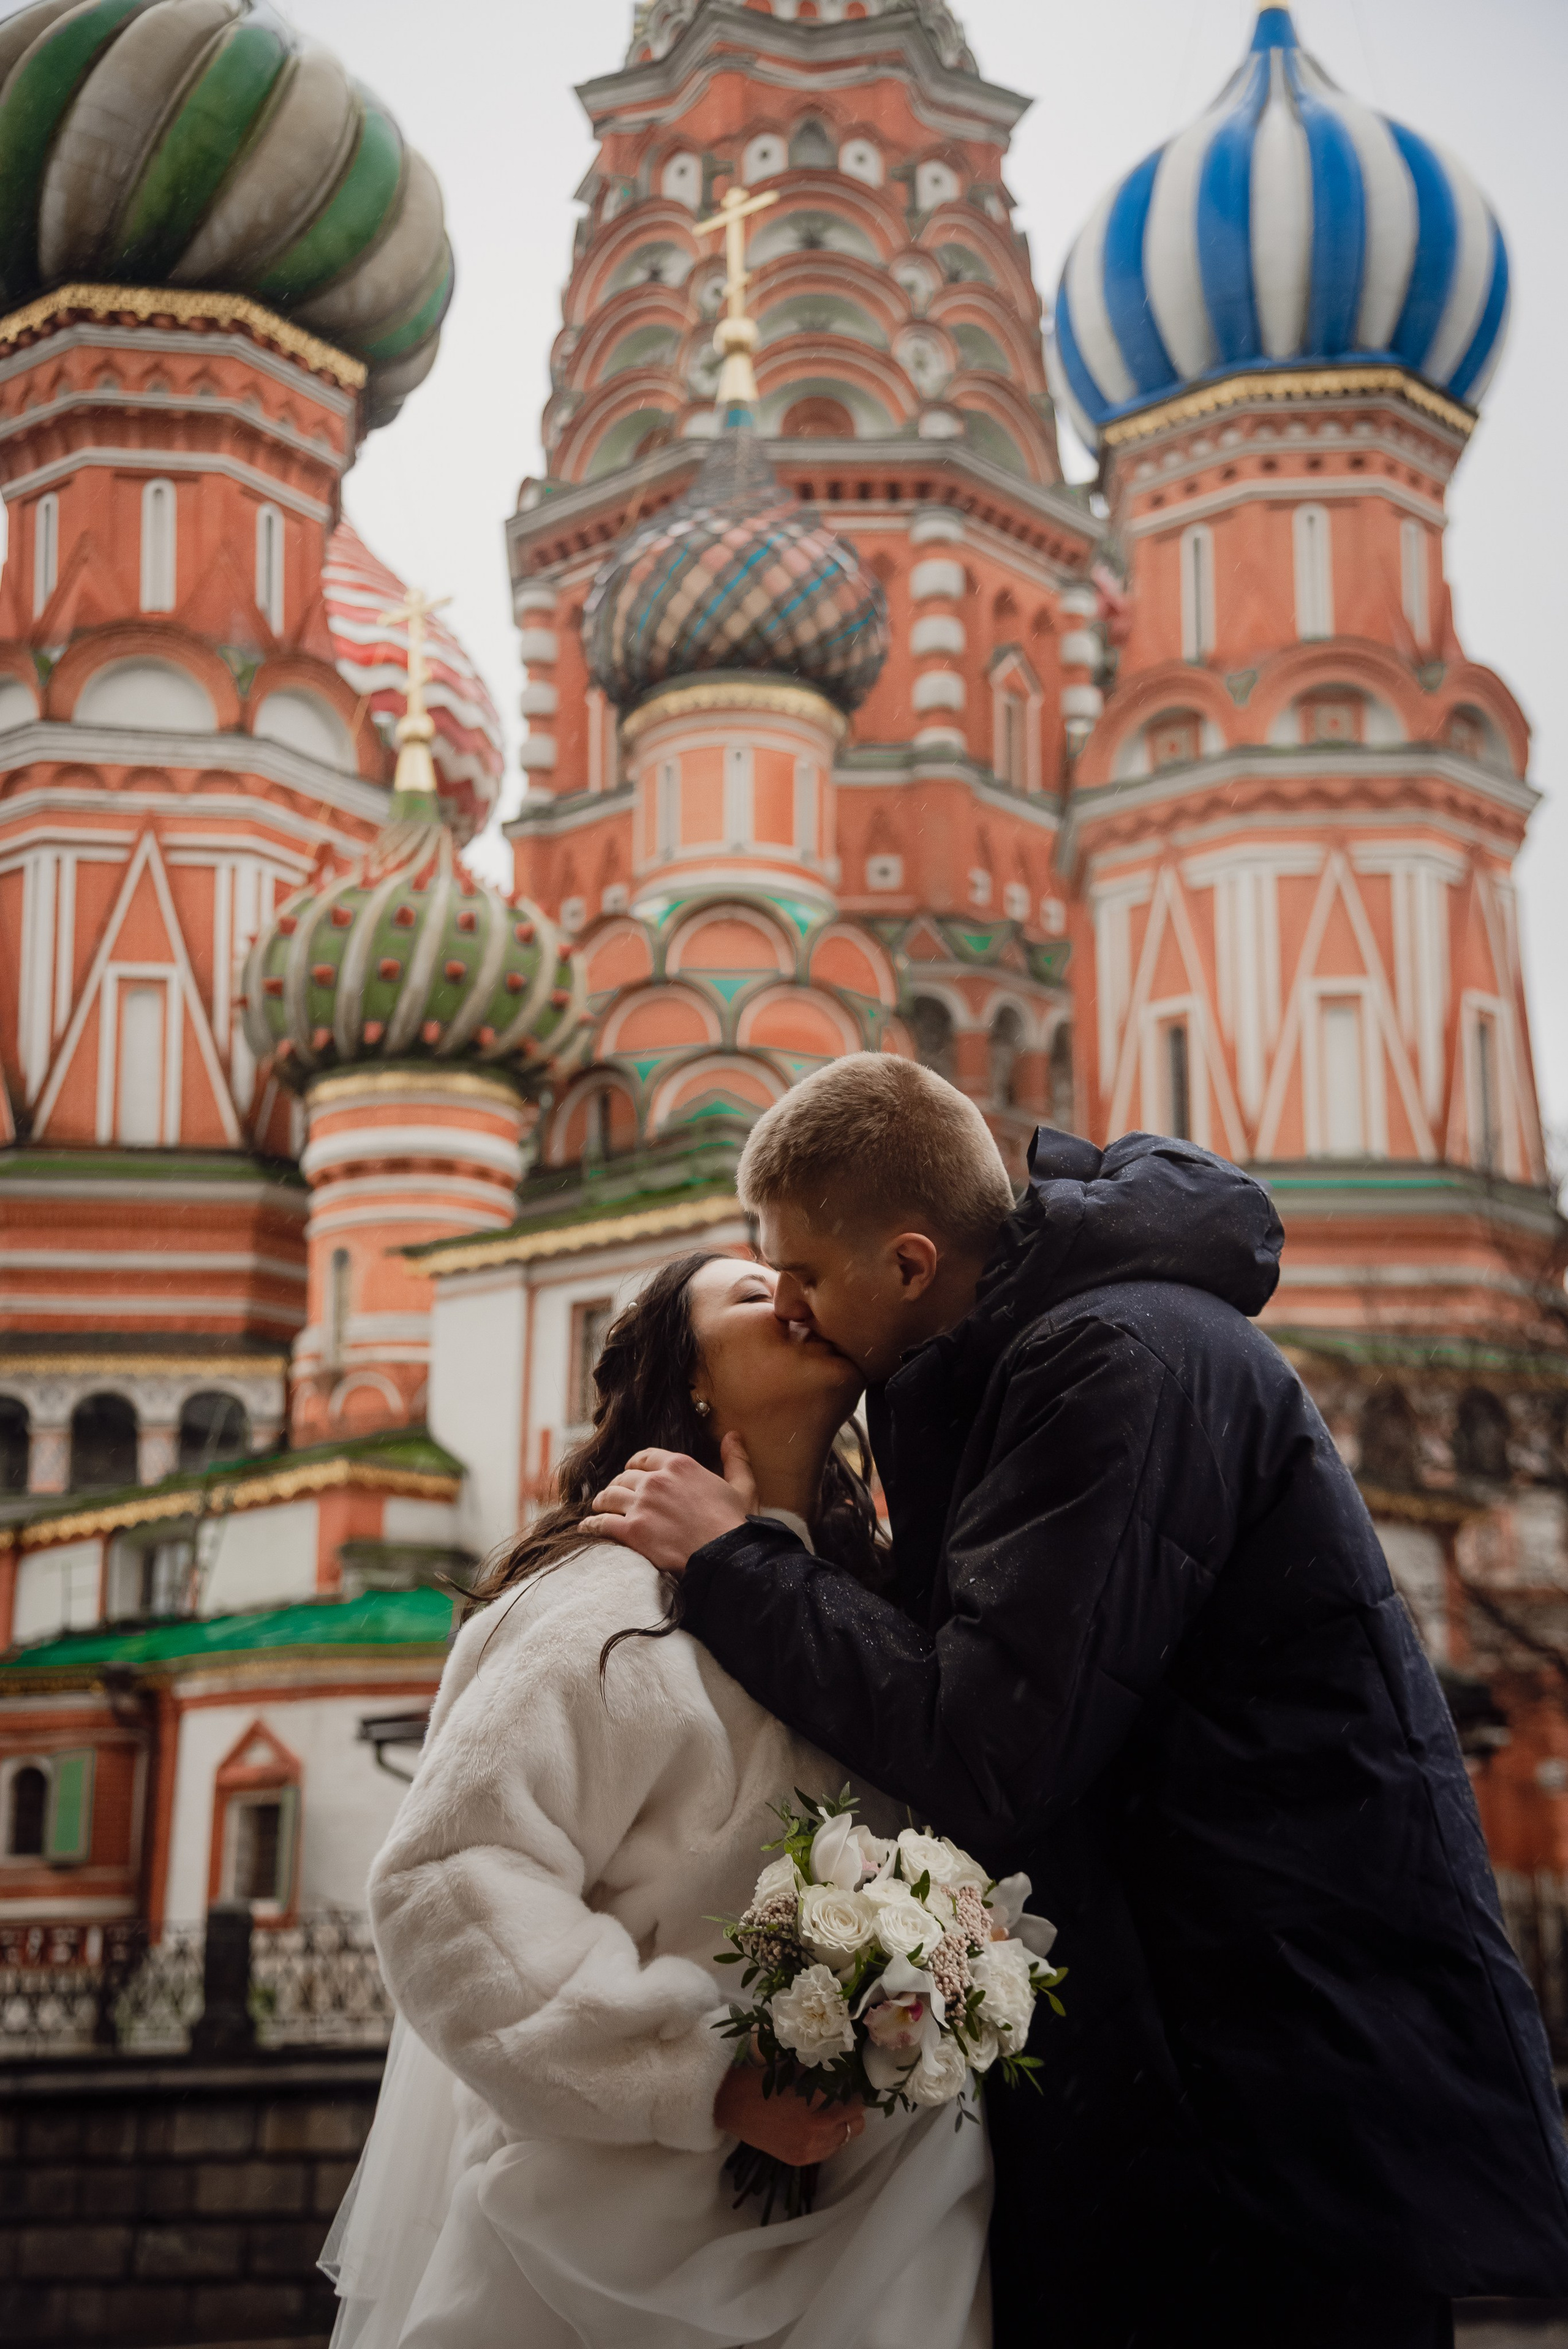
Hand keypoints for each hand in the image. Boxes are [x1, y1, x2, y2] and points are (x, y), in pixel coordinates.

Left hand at [582, 1433, 756, 1571]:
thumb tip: (732, 1435)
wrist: (726, 1557)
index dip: (635, 1466)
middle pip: (624, 1477)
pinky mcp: (632, 1530)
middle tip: (615, 1496)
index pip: (644, 1457)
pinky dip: (592, 1524)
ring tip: (600, 1508)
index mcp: (679, 1465)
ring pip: (609, 1496)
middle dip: (618, 1486)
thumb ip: (734, 1458)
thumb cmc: (735, 1524)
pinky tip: (588, 1527)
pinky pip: (602, 1523)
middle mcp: (656, 1480)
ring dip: (602, 1502)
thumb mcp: (742, 1486)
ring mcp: (642, 1505)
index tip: (632, 1474)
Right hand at [714, 2062, 863, 2165]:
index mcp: (818, 2110)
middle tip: (845, 2095)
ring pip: (844, 2140)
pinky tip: (816, 2124)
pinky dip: (828, 2137)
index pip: (856, 2103)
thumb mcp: (798, 2071)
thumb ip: (824, 2077)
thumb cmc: (764, 2080)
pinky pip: (828, 2151)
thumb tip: (846, 2073)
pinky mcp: (799, 2160)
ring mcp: (809, 2151)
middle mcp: (817, 2135)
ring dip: (841, 2124)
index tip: (854, 2081)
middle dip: (853, 2108)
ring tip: (829, 2109)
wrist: (731, 2104)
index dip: (857, 2090)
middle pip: (856, 2124)